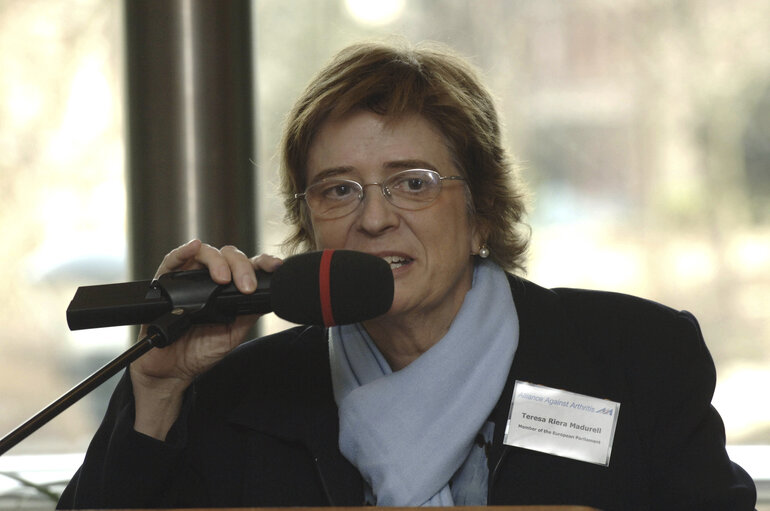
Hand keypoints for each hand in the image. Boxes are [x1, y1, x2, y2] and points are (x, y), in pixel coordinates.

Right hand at [129, 239, 281, 438]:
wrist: (173, 370)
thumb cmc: (201, 350)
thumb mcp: (234, 333)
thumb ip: (248, 312)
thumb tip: (268, 295)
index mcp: (230, 288)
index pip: (249, 266)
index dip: (263, 262)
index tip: (275, 267)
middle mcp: (210, 279)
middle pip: (229, 256)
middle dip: (241, 267)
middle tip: (246, 287)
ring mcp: (188, 279)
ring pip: (205, 253)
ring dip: (217, 261)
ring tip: (223, 279)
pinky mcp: (165, 283)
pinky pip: (173, 260)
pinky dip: (184, 251)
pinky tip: (194, 248)